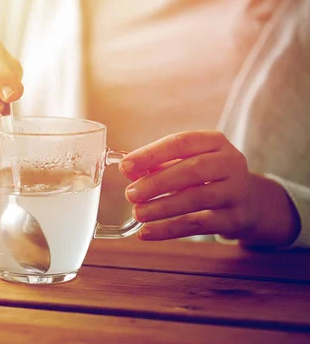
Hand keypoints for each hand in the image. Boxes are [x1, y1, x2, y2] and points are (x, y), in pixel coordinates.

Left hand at [118, 130, 299, 245]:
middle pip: (192, 170)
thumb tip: (128, 170)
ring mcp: (237, 191)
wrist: (249, 201)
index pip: (180, 143)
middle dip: (156, 183)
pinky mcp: (235, 218)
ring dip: (162, 207)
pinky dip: (168, 229)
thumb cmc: (206, 177)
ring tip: (138, 214)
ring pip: (196, 198)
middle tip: (130, 194)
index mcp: (214, 142)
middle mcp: (230, 162)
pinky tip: (146, 232)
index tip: (125, 166)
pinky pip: (198, 225)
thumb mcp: (184, 163)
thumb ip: (156, 165)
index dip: (151, 154)